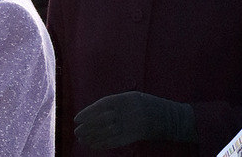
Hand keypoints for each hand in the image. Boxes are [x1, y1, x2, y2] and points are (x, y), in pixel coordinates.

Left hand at [74, 91, 196, 149]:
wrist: (165, 116)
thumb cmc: (144, 104)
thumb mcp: (130, 97)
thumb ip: (114, 103)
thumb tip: (94, 111)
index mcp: (124, 99)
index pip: (100, 106)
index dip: (87, 113)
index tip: (76, 119)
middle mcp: (126, 112)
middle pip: (102, 120)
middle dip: (87, 127)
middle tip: (77, 131)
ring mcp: (129, 125)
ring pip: (106, 132)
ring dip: (93, 137)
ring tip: (82, 139)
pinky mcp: (132, 137)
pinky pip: (115, 141)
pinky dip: (103, 144)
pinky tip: (93, 145)